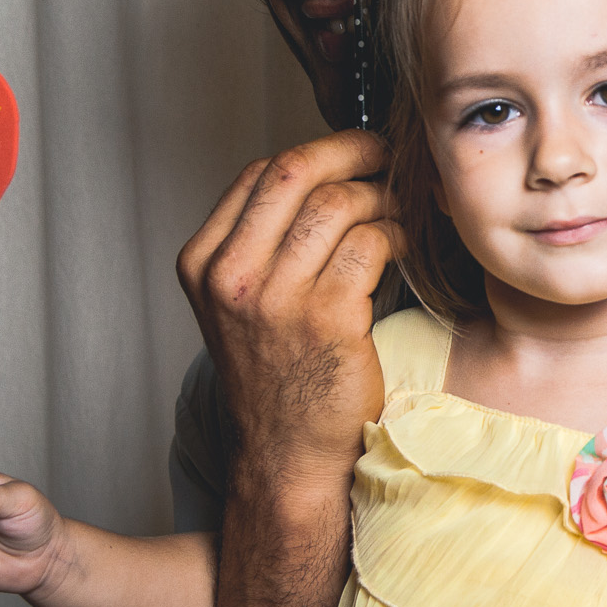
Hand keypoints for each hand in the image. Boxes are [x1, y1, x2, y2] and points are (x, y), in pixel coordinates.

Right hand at [176, 130, 400, 495]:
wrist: (287, 457)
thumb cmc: (278, 376)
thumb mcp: (244, 301)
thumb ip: (265, 240)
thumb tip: (324, 172)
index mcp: (203, 262)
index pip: (259, 173)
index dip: (316, 150)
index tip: (352, 149)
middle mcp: (231, 276)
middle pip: (296, 173)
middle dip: (352, 152)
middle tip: (386, 155)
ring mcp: (277, 298)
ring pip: (340, 204)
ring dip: (381, 196)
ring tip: (398, 208)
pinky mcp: (328, 319)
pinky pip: (372, 243)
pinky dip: (396, 232)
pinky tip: (403, 244)